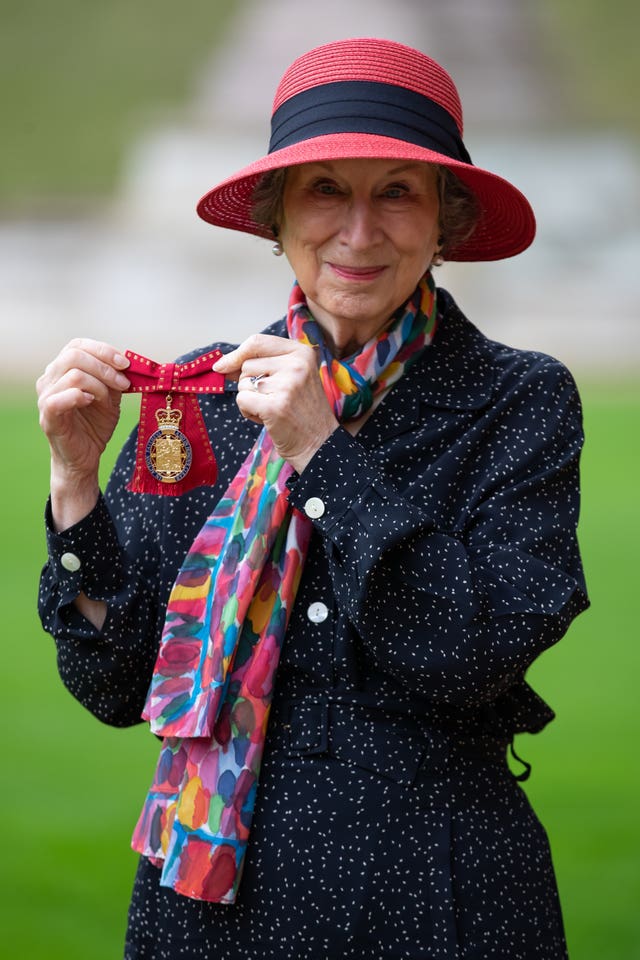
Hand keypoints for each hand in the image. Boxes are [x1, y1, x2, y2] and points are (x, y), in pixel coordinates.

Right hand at [37, 339, 130, 528]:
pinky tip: (91, 402)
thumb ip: (114, 379)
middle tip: (124, 383)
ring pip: (73, 375)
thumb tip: (128, 362)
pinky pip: (58, 399)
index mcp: (62, 370)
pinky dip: (79, 396)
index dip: (103, 350)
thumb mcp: (110, 397)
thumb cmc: (94, 426)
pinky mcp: (48, 417)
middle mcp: (49, 380)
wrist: (86, 457)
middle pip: (74, 356)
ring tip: (110, 401)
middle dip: (105, 367)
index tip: (126, 364)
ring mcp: (45, 397)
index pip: (77, 345)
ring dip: (99, 385)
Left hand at [213, 334, 337, 472]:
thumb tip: (222, 365)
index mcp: (302, 352)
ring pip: (243, 384)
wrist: (318, 443)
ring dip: (250, 399)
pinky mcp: (275, 406)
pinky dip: (248, 412)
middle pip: (247, 365)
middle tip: (274, 398)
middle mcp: (297, 365)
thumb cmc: (300, 410)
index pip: (257, 342)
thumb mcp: (290, 377)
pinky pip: (242, 400)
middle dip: (250, 384)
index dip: (237, 354)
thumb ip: (260, 365)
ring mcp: (287, 385)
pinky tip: (267, 418)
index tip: (223, 366)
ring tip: (273, 409)